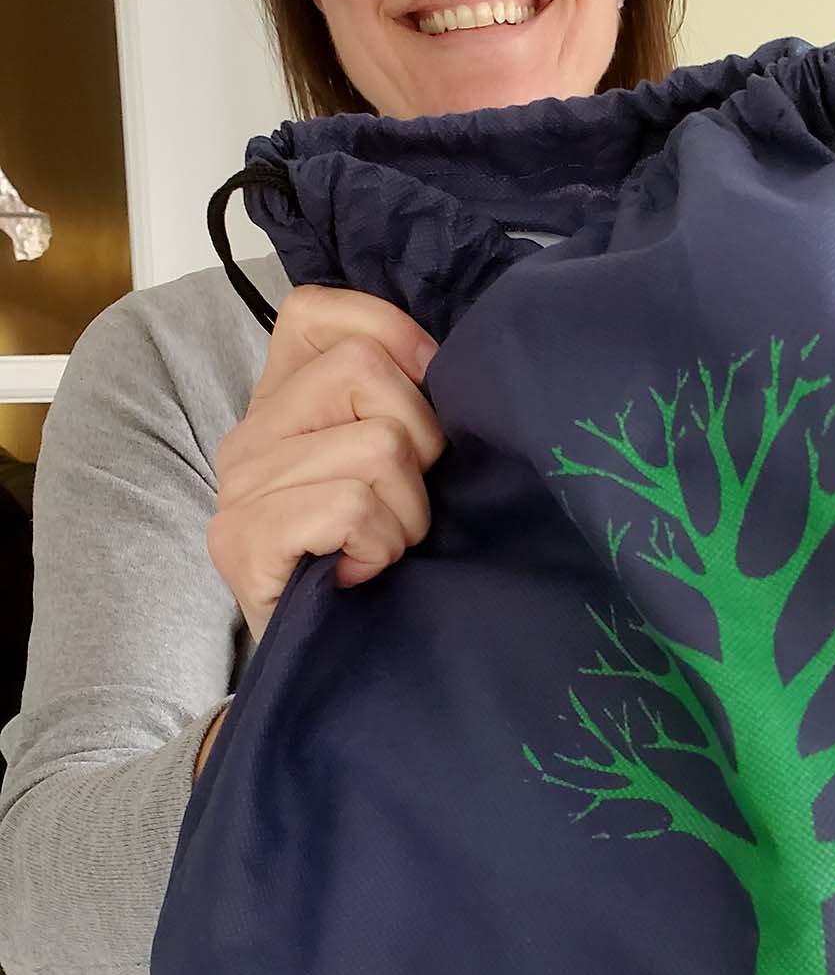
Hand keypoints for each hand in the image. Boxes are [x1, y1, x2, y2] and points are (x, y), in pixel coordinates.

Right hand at [206, 284, 447, 648]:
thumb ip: (403, 402)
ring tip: (382, 546)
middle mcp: (249, 431)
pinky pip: (350, 504)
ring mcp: (237, 485)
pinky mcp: (241, 540)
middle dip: (420, 444)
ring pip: (376, 447)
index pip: (319, 310)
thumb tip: (457, 365)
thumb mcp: (396, 466)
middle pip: (366, 371)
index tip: (429, 399)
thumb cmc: (373, 558)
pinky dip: (379, 544)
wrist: (327, 665)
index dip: (395, 339)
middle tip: (404, 504)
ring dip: (406, 513)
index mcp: (282, 398)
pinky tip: (362, 570)